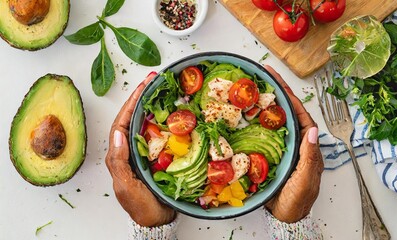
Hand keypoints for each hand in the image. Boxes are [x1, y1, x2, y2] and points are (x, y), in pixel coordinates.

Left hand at [105, 72, 175, 226]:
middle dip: (142, 97)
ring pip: (146, 123)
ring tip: (162, 89)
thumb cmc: (140, 206)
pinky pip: (160, 134)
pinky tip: (174, 113)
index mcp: (119, 153)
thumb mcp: (126, 186)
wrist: (157, 220)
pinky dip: (165, 121)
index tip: (143, 86)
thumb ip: (119, 162)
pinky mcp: (158, 156)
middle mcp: (130, 149)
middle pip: (134, 117)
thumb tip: (118, 134)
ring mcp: (144, 151)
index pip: (122, 121)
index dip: (132, 102)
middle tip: (154, 80)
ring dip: (153, 105)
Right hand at [264, 65, 323, 222]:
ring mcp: (281, 147)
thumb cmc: (297, 201)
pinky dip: (254, 123)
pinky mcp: (269, 154)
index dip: (289, 95)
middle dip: (276, 93)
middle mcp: (294, 142)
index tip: (277, 79)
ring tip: (251, 88)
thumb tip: (313, 131)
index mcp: (306, 145)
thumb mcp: (305, 180)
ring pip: (273, 121)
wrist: (285, 217)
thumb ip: (309, 157)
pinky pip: (261, 134)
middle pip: (285, 112)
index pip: (299, 114)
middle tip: (262, 76)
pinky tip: (243, 116)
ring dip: (264, 104)